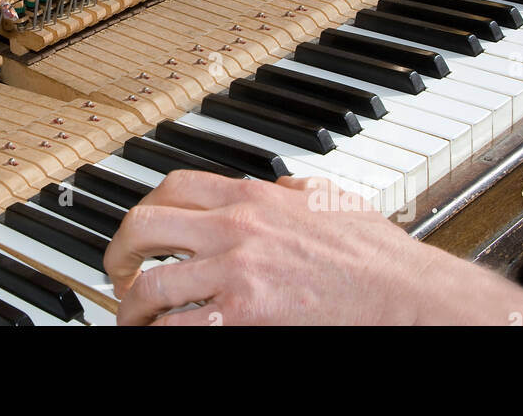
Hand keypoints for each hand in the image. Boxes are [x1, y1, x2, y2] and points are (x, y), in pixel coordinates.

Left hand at [104, 171, 522, 325]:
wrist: (406, 296)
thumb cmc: (376, 255)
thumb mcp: (328, 198)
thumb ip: (290, 191)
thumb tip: (272, 188)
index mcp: (253, 196)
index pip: (172, 187)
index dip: (143, 208)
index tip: (138, 229)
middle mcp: (236, 228)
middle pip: (144, 228)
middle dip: (119, 253)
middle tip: (116, 273)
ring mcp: (237, 273)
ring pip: (150, 284)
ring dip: (132, 305)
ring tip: (134, 318)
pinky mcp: (244, 317)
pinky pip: (179, 326)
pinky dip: (162, 333)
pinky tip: (164, 336)